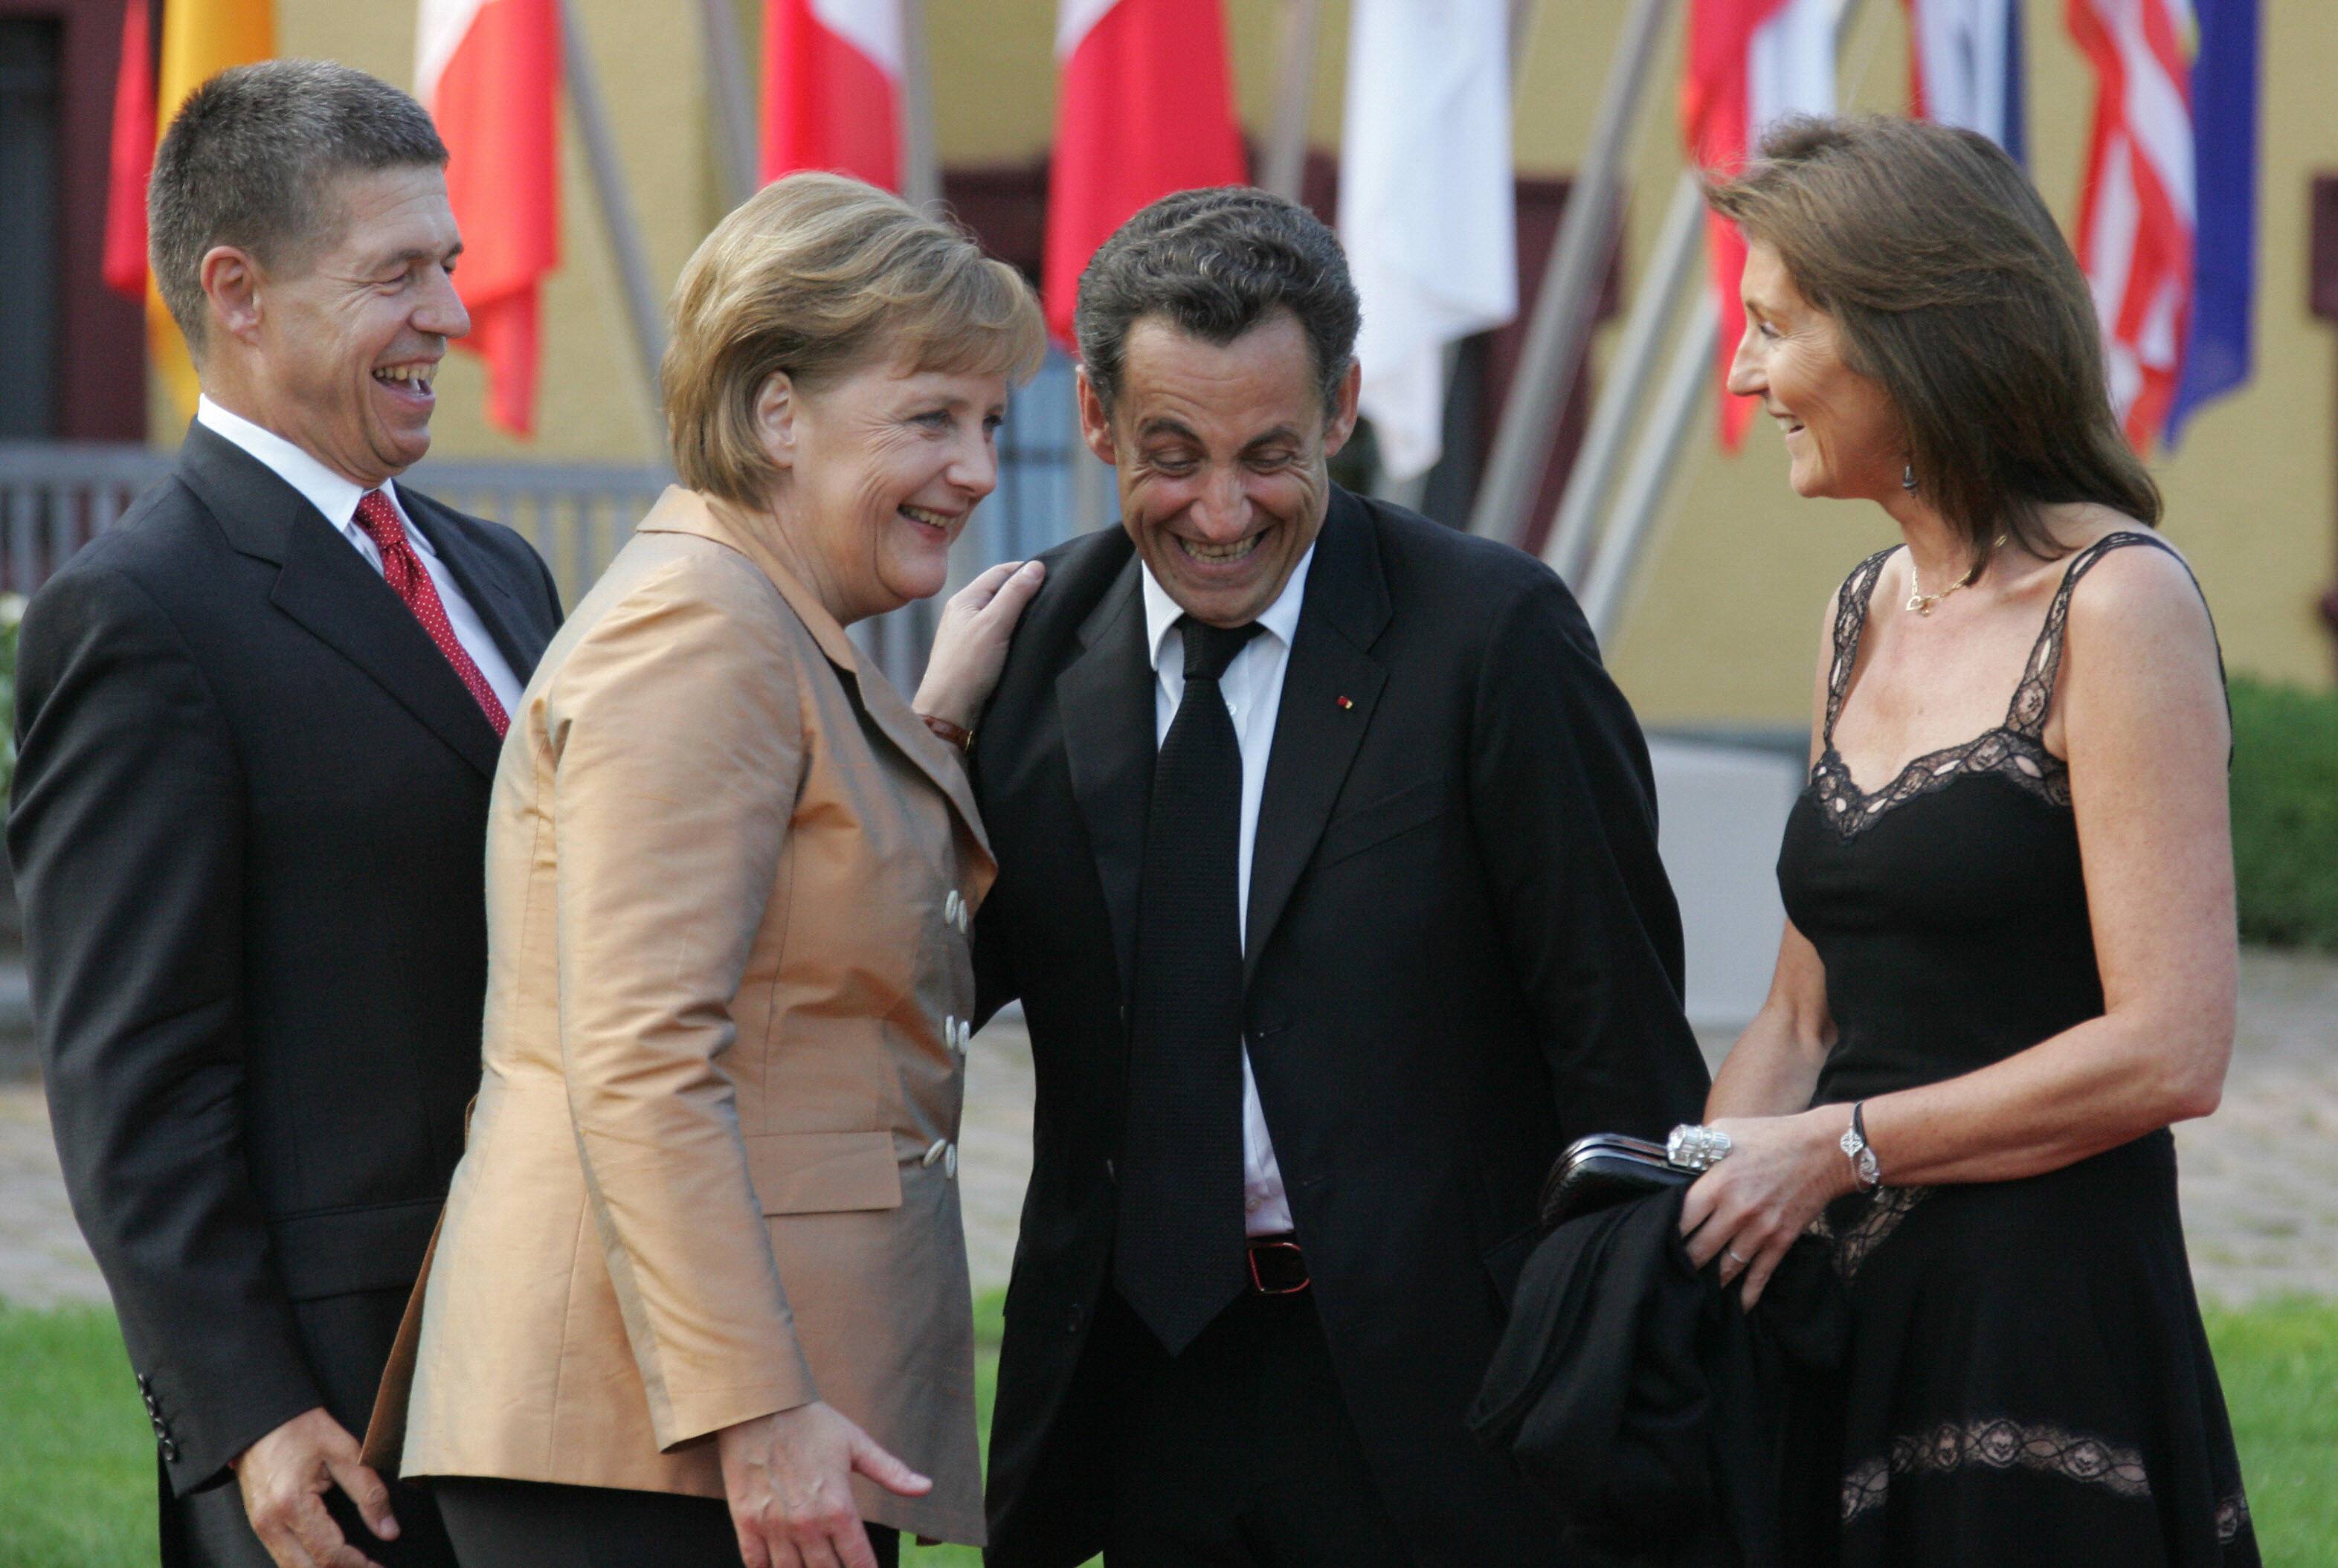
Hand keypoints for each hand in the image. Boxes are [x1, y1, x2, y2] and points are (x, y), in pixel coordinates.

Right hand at [230, 1406, 397, 1567]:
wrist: (260, 1419)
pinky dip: (308, 1563)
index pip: (330, 1554)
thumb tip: (388, 1529)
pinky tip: (330, 1558)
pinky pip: (284, 1557)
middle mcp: (270, 1524)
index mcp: (292, 1505)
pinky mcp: (260, 1525)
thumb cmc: (300, 1428)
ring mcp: (261, 1527)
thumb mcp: (344, 1451)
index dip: (359, 1566)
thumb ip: (369, 1492)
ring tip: (355, 1565)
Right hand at [716, 1400, 931, 1567]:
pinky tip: (779, 1566)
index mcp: (839, 1507)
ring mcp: (774, 1526)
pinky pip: (756, 1563)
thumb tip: (925, 1487)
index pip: (859, 1560)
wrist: (760, 1405)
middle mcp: (807, 1524)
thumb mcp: (857, 1444)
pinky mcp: (746, 1521)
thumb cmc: (812, 1422)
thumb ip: (891, 1472)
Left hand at [912, 559, 1045, 732]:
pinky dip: (1014, 630)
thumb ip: (1015, 594)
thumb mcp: (994, 625)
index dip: (1025, 570)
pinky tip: (1027, 638)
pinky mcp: (974, 653)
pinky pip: (998, 632)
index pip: (1000, 572)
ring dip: (1020, 612)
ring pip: (1000, 613)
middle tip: (1053, 595)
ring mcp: (967, 633)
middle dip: (1025, 590)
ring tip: (1044, 615)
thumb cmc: (968, 667)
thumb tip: (1037, 567)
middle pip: (1000, 591)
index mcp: (964, 600)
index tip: (1052, 575)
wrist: (948, 711)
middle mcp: (964, 613)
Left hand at [1677, 1109, 1856, 1307]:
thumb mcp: (1727, 1129)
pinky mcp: (1781, 1240)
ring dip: (1710, 1280)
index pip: (1681, 1220)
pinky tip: (1736, 1306)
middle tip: (1670, 1270)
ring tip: (1694, 1290)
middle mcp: (1737, 1211)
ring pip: (1726, 1268)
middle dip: (1683, 1262)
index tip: (1656, 1242)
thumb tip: (1675, 1156)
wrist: (1825, 1150)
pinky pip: (1760, 1274)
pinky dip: (1747, 1293)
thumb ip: (1698, 1145)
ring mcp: (1761, 1229)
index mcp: (1718, 1184)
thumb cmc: (1772, 1135)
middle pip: (1699, 1250)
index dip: (1666, 1234)